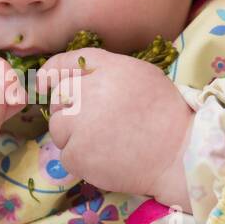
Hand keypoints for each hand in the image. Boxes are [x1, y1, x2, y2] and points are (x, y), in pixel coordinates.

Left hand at [35, 48, 194, 209]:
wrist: (181, 156)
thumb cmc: (166, 116)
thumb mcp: (141, 76)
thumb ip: (106, 72)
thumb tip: (69, 78)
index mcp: (109, 69)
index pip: (68, 62)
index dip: (51, 72)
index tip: (43, 82)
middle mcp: (91, 92)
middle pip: (59, 97)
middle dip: (70, 110)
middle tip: (98, 125)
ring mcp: (81, 124)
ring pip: (58, 129)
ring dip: (75, 137)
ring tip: (107, 143)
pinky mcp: (78, 153)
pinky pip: (66, 156)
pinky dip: (82, 161)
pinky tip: (107, 160)